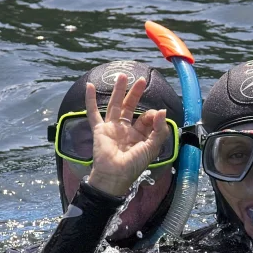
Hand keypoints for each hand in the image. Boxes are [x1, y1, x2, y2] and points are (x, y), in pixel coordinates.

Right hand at [85, 73, 169, 197]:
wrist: (114, 176)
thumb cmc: (134, 165)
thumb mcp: (152, 148)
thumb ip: (159, 130)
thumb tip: (162, 111)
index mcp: (139, 135)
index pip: (146, 118)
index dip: (152, 115)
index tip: (155, 117)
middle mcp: (125, 130)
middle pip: (130, 107)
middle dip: (135, 93)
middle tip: (141, 80)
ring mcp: (111, 128)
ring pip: (114, 105)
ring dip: (118, 91)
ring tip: (122, 76)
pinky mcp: (99, 130)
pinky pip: (93, 113)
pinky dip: (90, 100)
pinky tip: (90, 87)